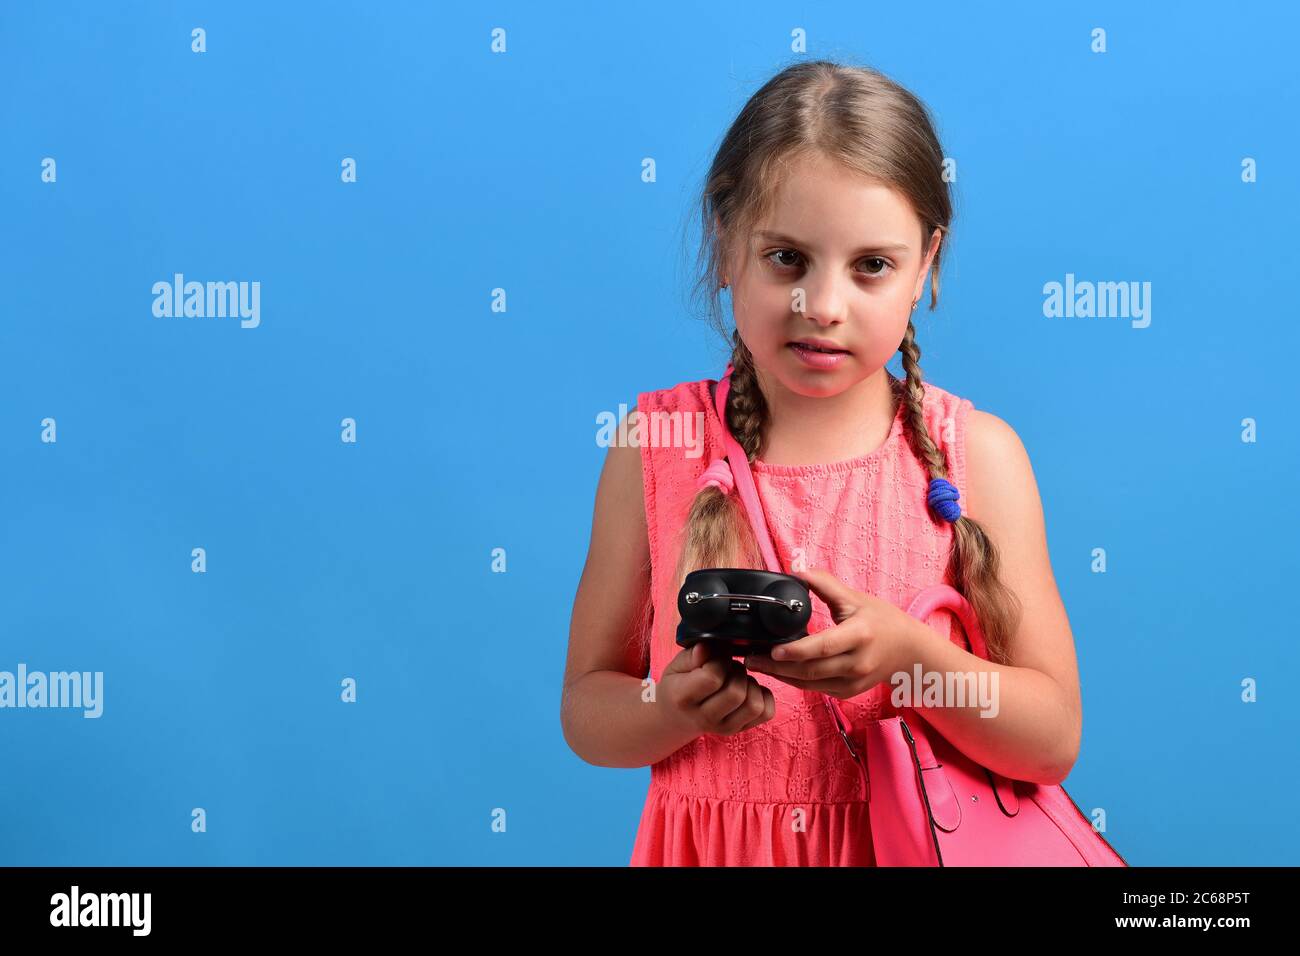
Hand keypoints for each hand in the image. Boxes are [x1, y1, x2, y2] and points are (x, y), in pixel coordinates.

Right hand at [659, 641, 775, 736]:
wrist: (676, 718)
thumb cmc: (677, 686)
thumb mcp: (675, 667)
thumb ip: (691, 656)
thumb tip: (707, 647)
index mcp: (683, 698)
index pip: (712, 677)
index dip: (719, 660)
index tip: (715, 655)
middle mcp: (704, 718)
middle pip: (736, 693)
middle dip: (737, 671)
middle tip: (727, 666)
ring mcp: (724, 727)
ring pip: (754, 705)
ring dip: (751, 684)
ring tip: (737, 678)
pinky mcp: (739, 730)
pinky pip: (766, 713)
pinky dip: (764, 696)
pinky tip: (748, 688)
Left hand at [742, 567, 924, 699]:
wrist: (910, 652)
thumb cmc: (883, 621)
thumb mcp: (856, 598)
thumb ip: (826, 585)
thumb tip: (797, 571)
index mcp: (859, 636)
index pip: (822, 647)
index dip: (795, 650)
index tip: (771, 648)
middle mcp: (856, 662)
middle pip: (810, 670)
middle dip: (776, 666)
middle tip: (750, 657)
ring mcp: (853, 682)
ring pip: (809, 683)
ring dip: (781, 675)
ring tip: (757, 664)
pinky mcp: (848, 692)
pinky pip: (816, 689)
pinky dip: (795, 681)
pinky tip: (778, 670)